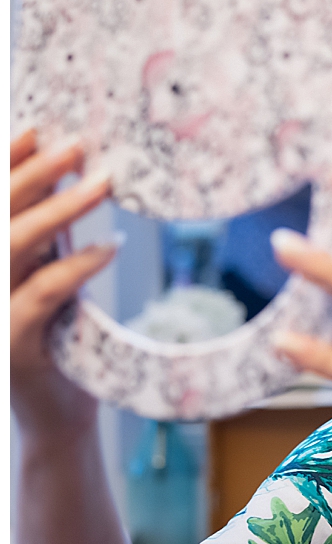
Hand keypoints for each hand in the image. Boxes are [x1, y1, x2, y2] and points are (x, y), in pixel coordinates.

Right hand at [10, 129, 116, 437]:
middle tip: (76, 144)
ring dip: (60, 209)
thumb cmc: (59, 342)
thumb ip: (47, 244)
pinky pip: (43, 293)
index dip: (5, 162)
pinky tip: (109, 246)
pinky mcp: (11, 344)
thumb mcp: (48, 281)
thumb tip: (72, 183)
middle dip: (32, 173)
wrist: (58, 415)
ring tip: (103, 181)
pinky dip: (76, 265)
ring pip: (14, 246)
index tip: (36, 128)